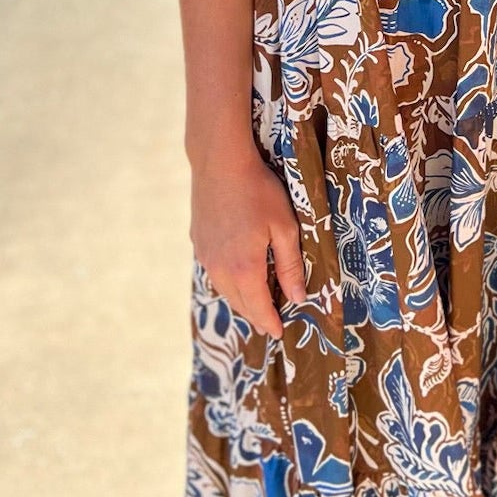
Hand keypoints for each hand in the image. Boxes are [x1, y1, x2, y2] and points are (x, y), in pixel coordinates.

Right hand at [189, 140, 306, 340]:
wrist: (220, 163)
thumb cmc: (259, 191)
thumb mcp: (285, 227)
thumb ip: (290, 265)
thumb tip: (298, 298)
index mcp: (244, 268)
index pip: (259, 308)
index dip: (270, 323)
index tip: (278, 333)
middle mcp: (220, 268)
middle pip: (240, 303)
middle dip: (256, 315)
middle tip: (271, 321)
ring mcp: (205, 256)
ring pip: (225, 289)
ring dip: (241, 299)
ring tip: (257, 301)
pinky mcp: (198, 242)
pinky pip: (215, 272)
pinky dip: (229, 281)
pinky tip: (238, 274)